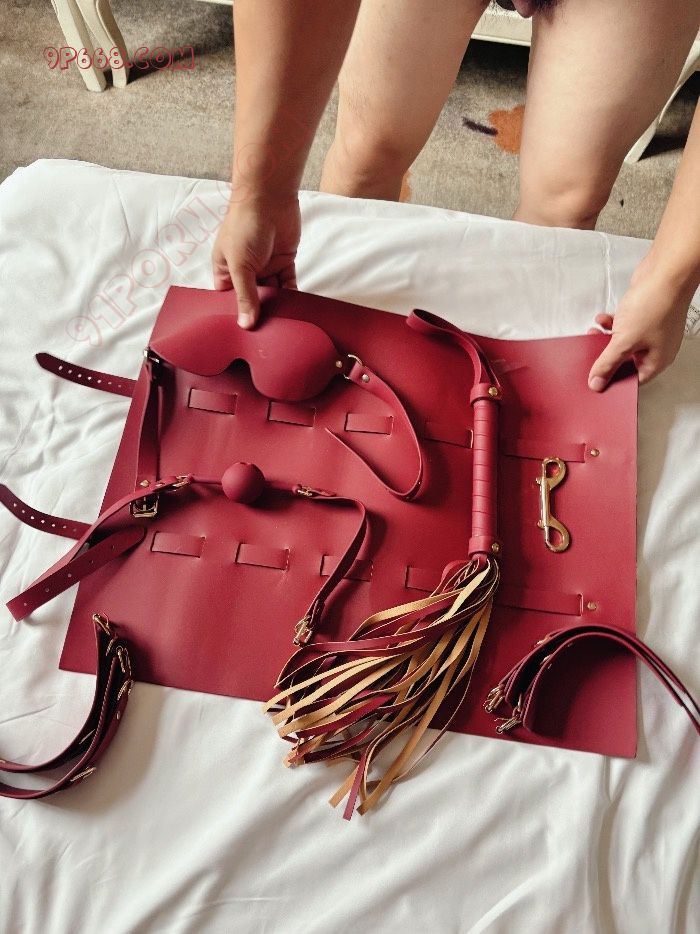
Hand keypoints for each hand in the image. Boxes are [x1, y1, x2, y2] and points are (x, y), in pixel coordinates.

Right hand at [212, 195, 300, 327]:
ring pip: (272, 294)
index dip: (235, 315)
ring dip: (277, 307)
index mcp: (226, 271)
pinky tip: (296, 311)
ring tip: (283, 328)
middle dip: (259, 314)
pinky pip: (288, 284)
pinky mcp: (284, 263)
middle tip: (266, 338)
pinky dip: (292, 296)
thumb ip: (245, 295)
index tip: (242, 337)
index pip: (229, 300)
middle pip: (252, 300)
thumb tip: (246, 324)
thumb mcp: (240, 265)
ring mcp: (265, 267)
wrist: (269, 198)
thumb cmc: (244, 227)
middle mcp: (245, 271)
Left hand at [587, 256, 692, 390]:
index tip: (595, 381)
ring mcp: (650, 331)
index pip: (632, 380)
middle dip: (606, 357)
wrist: (666, 273)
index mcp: (657, 361)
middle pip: (626, 361)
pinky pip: (624, 325)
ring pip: (623, 342)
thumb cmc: (656, 306)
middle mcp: (656, 348)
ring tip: (592, 335)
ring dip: (605, 339)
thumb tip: (597, 383)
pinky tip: (601, 319)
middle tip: (590, 357)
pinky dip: (611, 324)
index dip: (614, 381)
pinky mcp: (644, 315)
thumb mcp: (624, 342)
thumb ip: (608, 364)